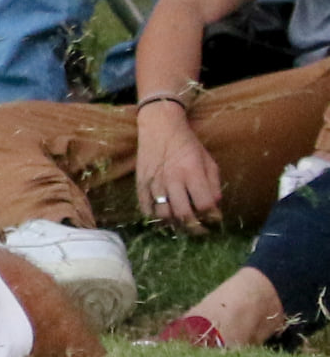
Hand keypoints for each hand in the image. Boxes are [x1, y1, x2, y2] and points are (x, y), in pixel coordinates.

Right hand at [136, 108, 223, 232]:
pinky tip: (165, 219)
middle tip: (201, 230)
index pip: (204, 204)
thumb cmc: (187, 143)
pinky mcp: (141, 184)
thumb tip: (214, 205)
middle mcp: (172, 180)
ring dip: (176, 224)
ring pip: (164, 214)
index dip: (212, 216)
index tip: (215, 219)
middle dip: (195, 228)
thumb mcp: (208, 159)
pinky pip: (146, 208)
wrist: (159, 127)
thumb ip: (213, 183)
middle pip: (184, 214)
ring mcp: (154, 183)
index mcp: (192, 172)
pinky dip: (155, 218)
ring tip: (183, 225)